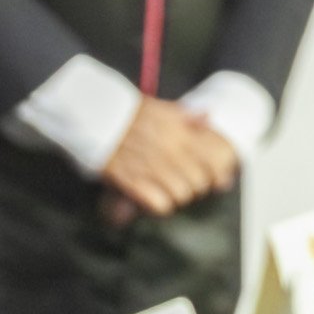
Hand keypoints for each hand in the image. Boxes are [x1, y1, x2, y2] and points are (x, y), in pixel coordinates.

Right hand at [101, 100, 238, 219]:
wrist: (94, 117)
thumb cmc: (126, 113)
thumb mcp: (160, 107)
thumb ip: (186, 115)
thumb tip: (207, 116)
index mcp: (181, 132)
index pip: (218, 160)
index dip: (219, 173)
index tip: (217, 178)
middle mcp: (171, 150)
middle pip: (200, 183)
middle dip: (195, 186)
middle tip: (182, 182)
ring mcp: (152, 167)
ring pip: (182, 195)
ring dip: (175, 195)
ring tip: (164, 189)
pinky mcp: (133, 182)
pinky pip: (161, 205)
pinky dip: (157, 205)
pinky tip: (150, 197)